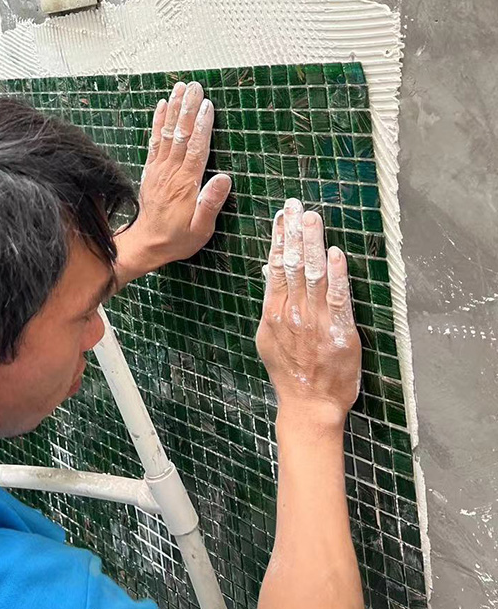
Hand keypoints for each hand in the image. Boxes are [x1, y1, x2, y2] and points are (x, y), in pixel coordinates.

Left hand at [114, 81, 231, 284]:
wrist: (146, 244)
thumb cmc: (177, 239)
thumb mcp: (201, 229)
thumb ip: (211, 204)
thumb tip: (224, 178)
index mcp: (185, 185)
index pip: (196, 149)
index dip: (202, 126)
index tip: (207, 105)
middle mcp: (170, 173)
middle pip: (181, 135)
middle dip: (188, 109)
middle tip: (195, 86)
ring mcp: (158, 169)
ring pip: (167, 133)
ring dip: (174, 109)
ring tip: (180, 88)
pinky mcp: (151, 170)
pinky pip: (154, 141)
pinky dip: (157, 122)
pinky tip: (162, 106)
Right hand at [256, 198, 361, 427]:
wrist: (309, 404)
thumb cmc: (290, 372)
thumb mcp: (268, 337)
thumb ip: (271, 305)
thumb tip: (270, 273)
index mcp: (274, 312)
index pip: (276, 266)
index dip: (279, 238)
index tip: (282, 215)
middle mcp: (292, 312)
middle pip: (293, 264)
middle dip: (294, 232)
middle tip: (297, 205)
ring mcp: (315, 321)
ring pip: (313, 274)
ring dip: (313, 244)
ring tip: (312, 218)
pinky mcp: (339, 331)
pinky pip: (337, 298)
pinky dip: (336, 275)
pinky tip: (335, 254)